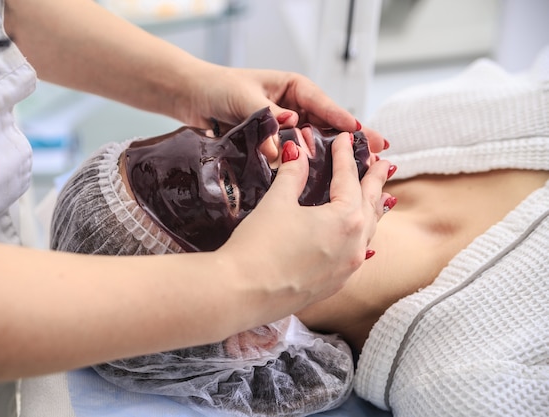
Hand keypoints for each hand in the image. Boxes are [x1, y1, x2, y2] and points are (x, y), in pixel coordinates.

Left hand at [180, 66, 386, 159]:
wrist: (193, 96)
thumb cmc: (220, 88)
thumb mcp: (245, 99)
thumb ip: (267, 121)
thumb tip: (283, 147)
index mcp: (294, 88)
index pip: (324, 105)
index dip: (343, 121)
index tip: (362, 133)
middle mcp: (295, 107)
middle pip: (328, 125)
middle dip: (353, 139)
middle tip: (380, 153)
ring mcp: (286, 126)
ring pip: (315, 142)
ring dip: (334, 156)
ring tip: (360, 170)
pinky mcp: (273, 143)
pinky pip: (294, 155)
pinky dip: (307, 166)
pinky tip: (323, 179)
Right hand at [218, 132, 391, 320]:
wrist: (243, 293)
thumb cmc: (259, 245)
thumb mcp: (277, 202)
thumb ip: (294, 175)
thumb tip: (298, 152)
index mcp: (345, 219)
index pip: (349, 179)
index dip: (345, 156)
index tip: (346, 140)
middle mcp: (355, 245)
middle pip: (369, 204)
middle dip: (375, 181)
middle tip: (383, 163)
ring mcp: (347, 268)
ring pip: (368, 232)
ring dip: (373, 209)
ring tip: (380, 196)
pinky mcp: (334, 284)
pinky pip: (358, 255)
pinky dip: (362, 238)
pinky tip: (361, 239)